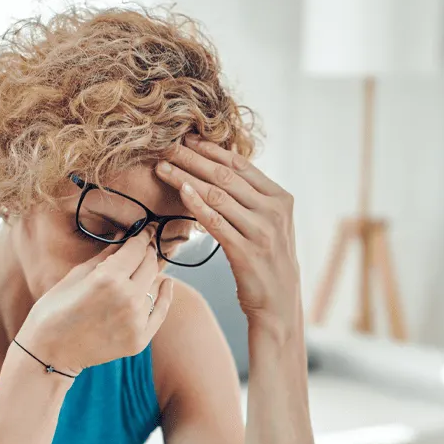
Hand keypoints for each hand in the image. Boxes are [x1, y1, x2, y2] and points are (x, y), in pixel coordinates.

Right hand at [16, 232, 174, 373]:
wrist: (50, 352)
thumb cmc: (54, 310)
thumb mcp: (76, 275)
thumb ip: (105, 256)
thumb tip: (123, 237)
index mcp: (108, 278)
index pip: (135, 249)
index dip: (142, 236)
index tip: (146, 230)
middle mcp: (127, 298)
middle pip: (149, 265)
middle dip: (147, 252)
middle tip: (145, 246)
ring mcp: (136, 321)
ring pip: (154, 286)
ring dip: (150, 274)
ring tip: (146, 264)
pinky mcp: (139, 340)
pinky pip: (159, 312)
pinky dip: (164, 296)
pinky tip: (166, 284)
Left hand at [156, 136, 301, 337]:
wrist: (279, 304)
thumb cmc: (269, 262)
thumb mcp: (271, 225)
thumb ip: (254, 199)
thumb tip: (225, 169)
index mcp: (281, 199)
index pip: (241, 165)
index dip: (212, 149)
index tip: (187, 139)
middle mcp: (273, 212)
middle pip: (225, 176)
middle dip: (192, 158)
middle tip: (166, 146)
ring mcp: (261, 231)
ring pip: (216, 196)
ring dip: (186, 178)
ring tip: (162, 167)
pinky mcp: (246, 252)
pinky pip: (215, 222)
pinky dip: (195, 204)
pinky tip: (179, 191)